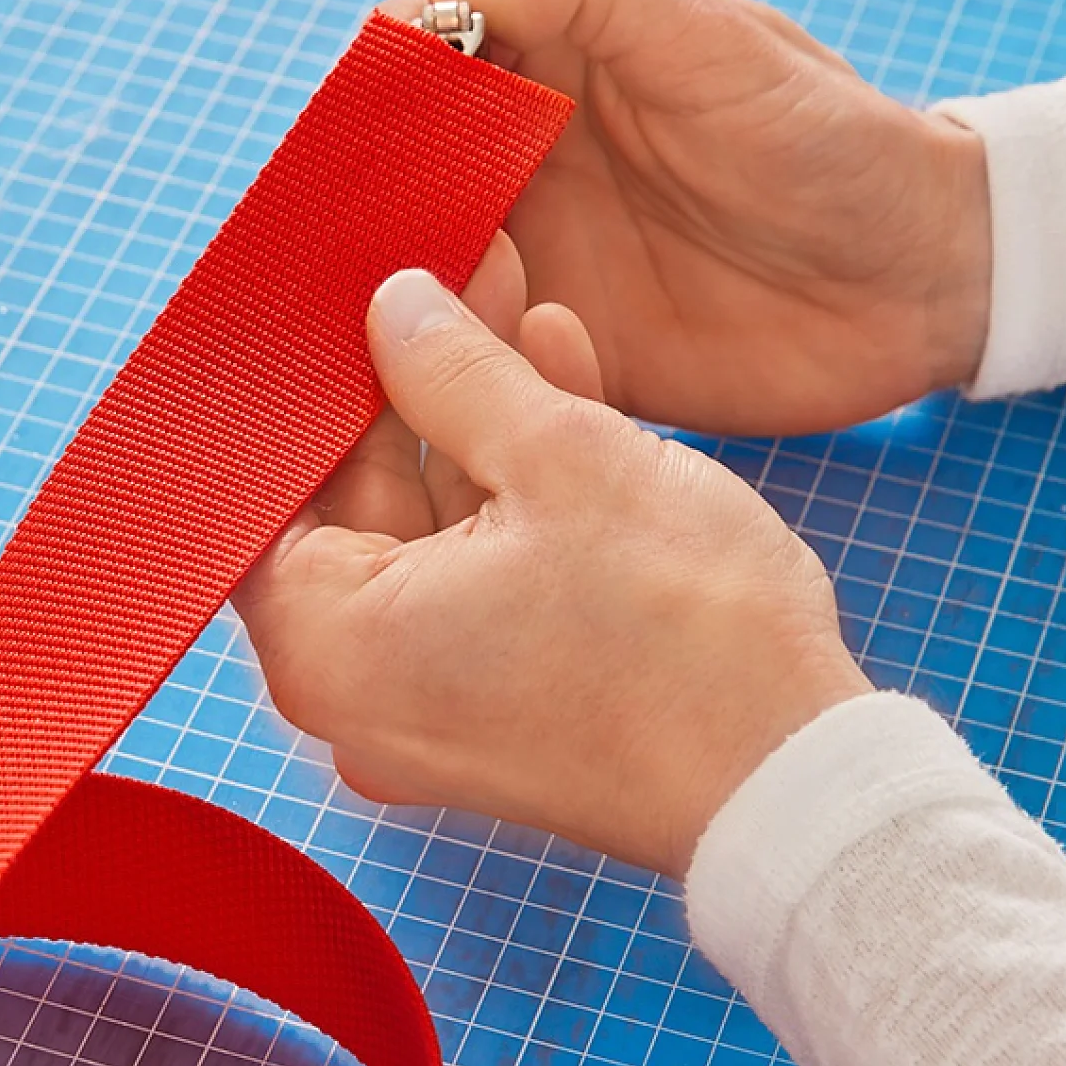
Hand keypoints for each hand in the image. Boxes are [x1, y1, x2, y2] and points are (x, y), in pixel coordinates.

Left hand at [231, 242, 871, 876]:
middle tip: (451, 284)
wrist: (795, 781)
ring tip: (515, 305)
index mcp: (327, 647)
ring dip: (476, 426)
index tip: (351, 308)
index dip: (317, 388)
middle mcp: (355, 694)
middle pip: (356, 508)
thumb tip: (394, 309)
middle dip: (412, 388)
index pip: (270, 492)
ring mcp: (426, 709)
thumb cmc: (679, 633)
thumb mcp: (560, 456)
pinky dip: (512, 501)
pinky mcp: (496, 710)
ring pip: (430, 538)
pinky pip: (478, 584)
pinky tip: (557, 389)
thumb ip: (454, 370)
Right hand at [383, 0, 991, 435]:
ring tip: (366, 329)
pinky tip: (424, 387)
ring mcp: (536, 267)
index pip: (421, 62)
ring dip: (388, 301)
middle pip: (398, 180)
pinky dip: (444, 375)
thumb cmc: (830, 141)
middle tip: (324, 253)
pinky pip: (476, 365)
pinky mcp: (558, 356)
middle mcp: (523, 168)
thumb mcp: (713, 42)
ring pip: (420, 278)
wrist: (918, 284)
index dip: (371, 89)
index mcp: (547, 73)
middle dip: (355, 209)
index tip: (338, 135)